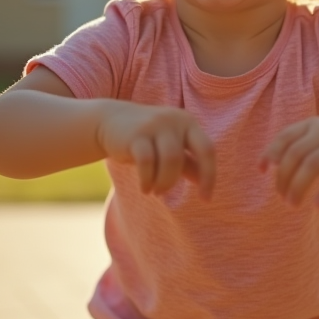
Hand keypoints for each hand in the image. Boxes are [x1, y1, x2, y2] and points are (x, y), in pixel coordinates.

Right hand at [98, 103, 214, 198]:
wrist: (108, 121)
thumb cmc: (144, 138)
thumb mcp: (168, 148)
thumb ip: (187, 163)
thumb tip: (204, 183)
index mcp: (187, 123)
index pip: (208, 149)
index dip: (210, 176)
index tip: (206, 198)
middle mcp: (176, 120)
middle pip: (199, 151)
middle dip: (200, 177)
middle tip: (188, 196)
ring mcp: (156, 124)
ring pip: (172, 160)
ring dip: (166, 182)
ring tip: (156, 191)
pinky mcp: (136, 134)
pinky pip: (147, 162)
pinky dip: (147, 180)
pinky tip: (144, 188)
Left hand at [260, 117, 318, 207]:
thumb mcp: (317, 142)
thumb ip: (295, 149)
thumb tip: (265, 165)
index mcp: (312, 125)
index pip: (285, 137)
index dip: (270, 153)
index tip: (261, 171)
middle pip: (295, 154)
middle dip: (283, 177)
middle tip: (282, 196)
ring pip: (312, 165)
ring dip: (298, 187)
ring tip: (292, 204)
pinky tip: (317, 205)